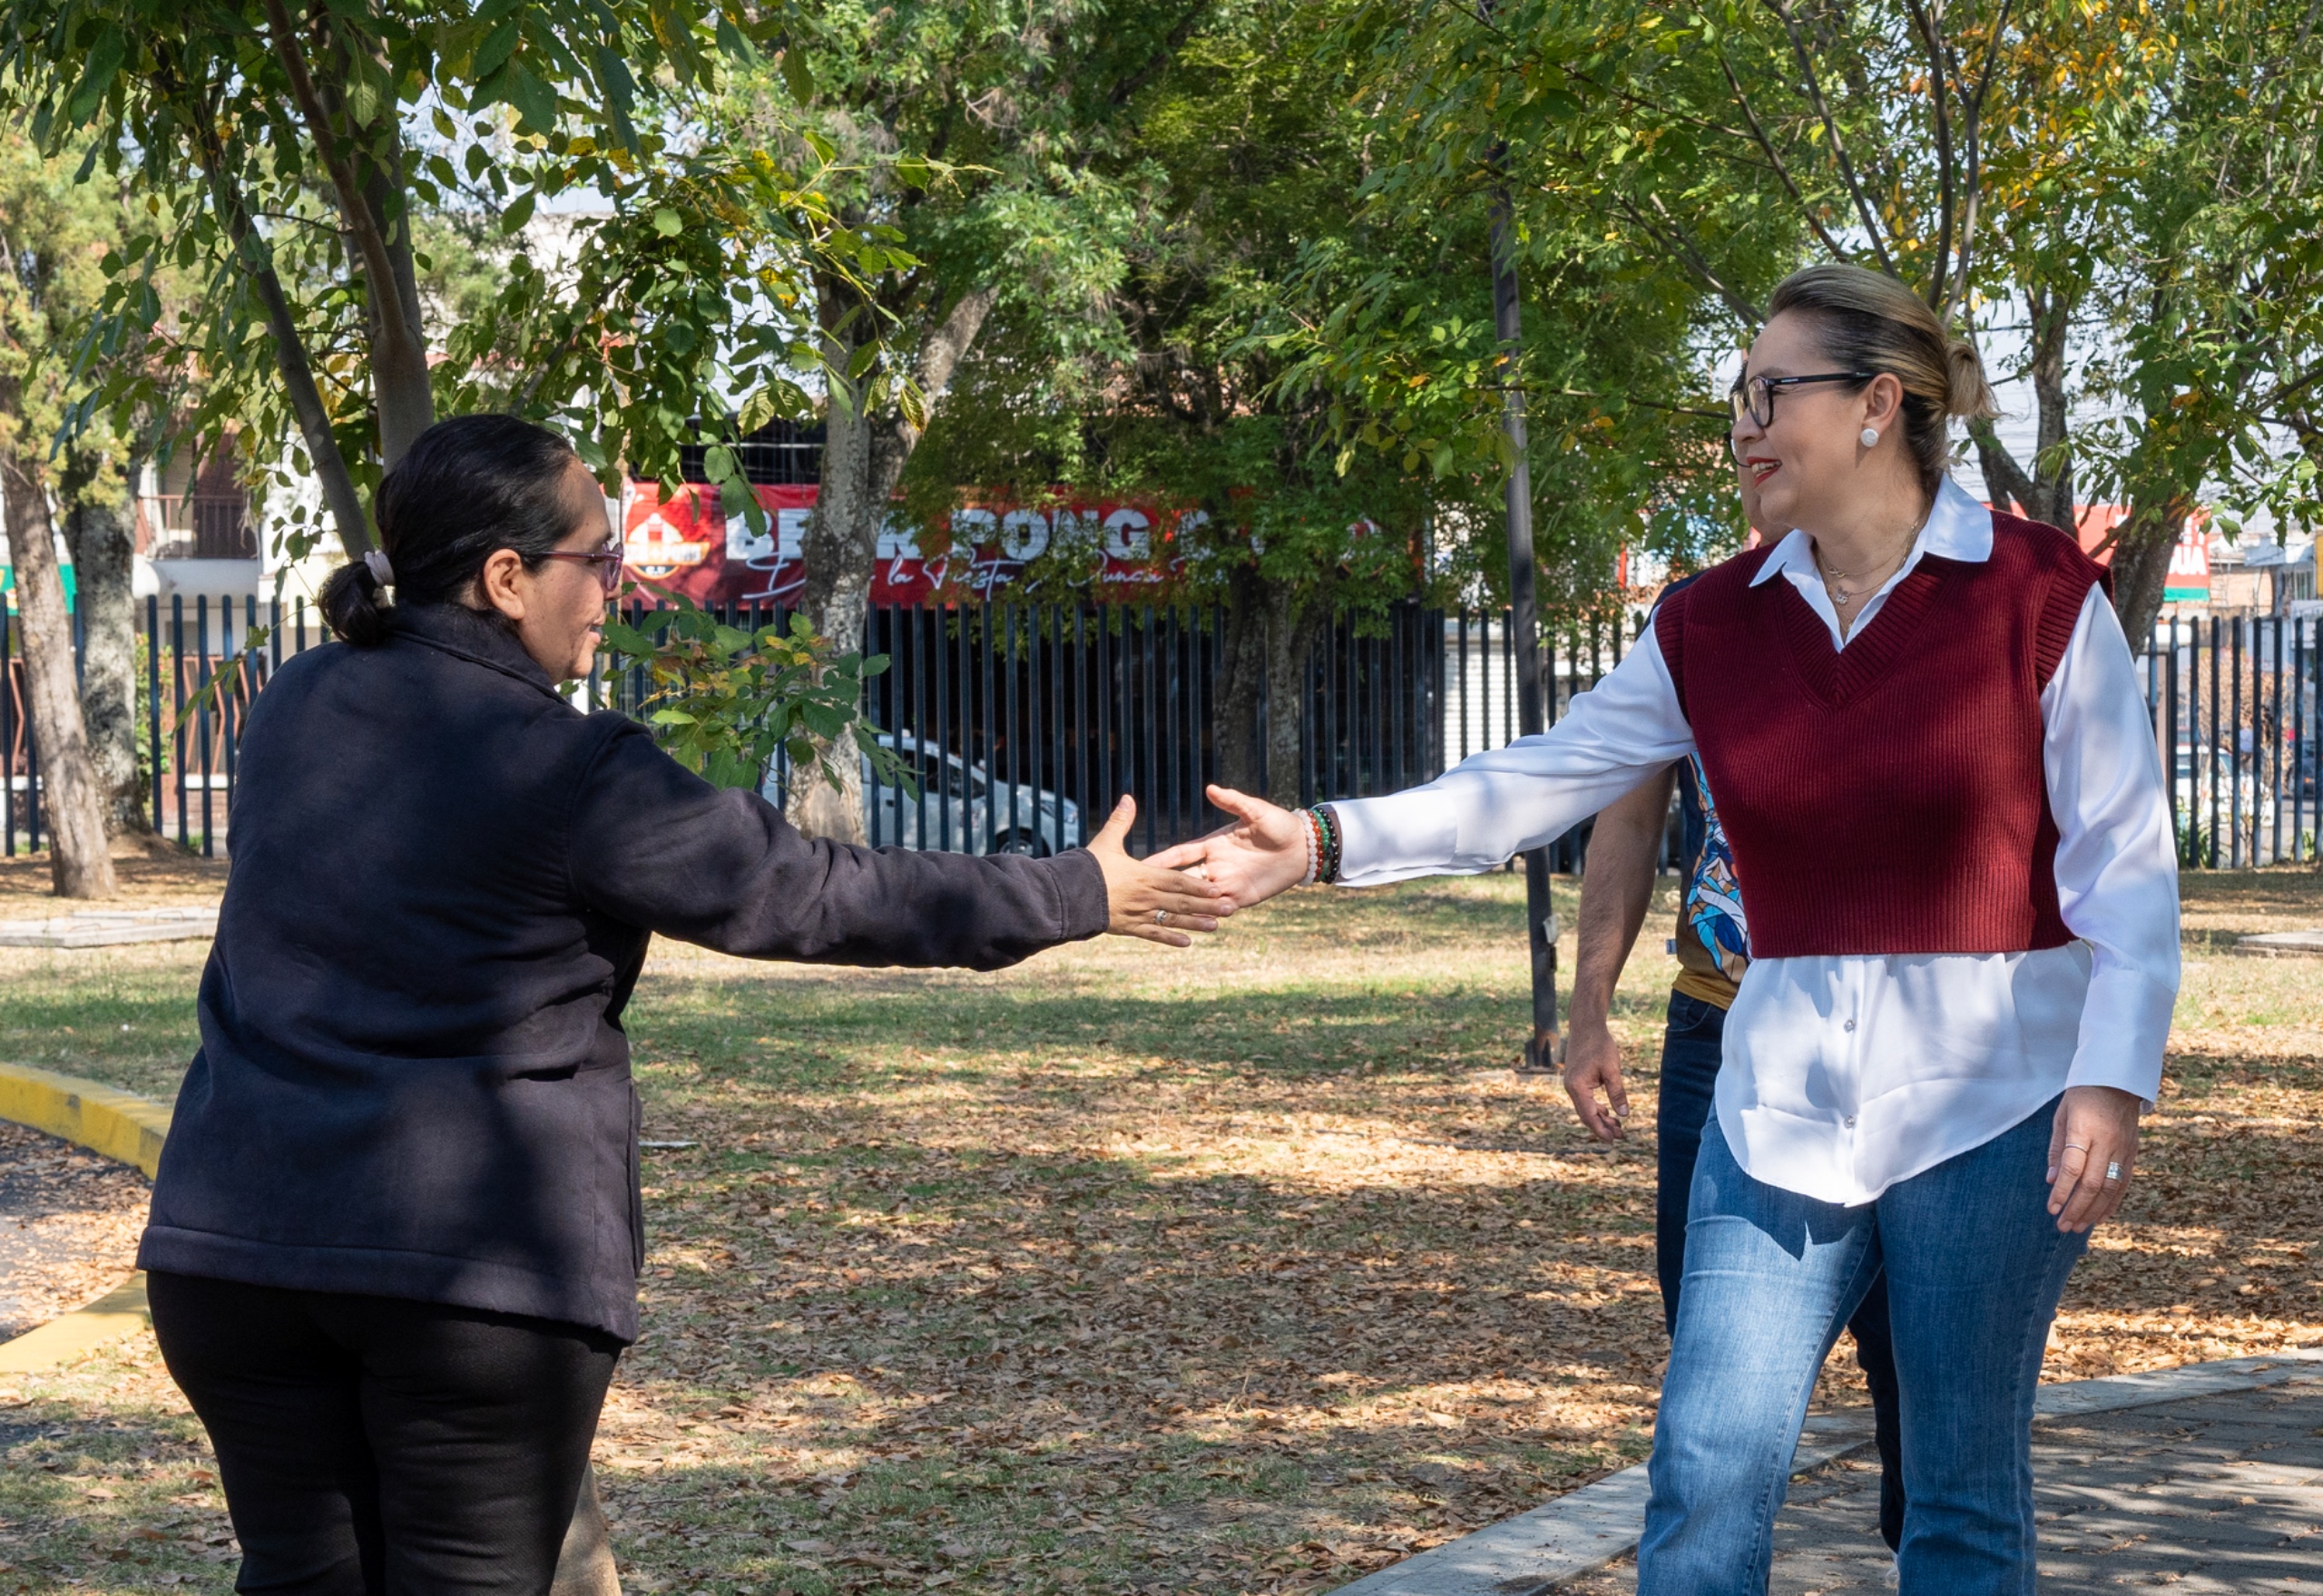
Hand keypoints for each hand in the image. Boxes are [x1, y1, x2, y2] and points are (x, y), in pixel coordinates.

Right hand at [1088, 796, 1232, 946]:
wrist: (1067, 894)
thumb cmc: (1087, 866)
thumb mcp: (1106, 841)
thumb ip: (1120, 821)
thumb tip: (1128, 798)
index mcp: (1144, 875)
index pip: (1179, 880)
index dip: (1199, 884)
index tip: (1219, 888)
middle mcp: (1145, 896)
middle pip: (1181, 901)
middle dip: (1207, 905)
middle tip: (1230, 909)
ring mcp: (1137, 914)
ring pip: (1172, 919)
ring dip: (1195, 923)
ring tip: (1215, 926)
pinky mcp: (1128, 928)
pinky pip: (1153, 934)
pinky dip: (1170, 938)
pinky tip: (1187, 942)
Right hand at [1146, 785, 1309, 908]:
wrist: (1303, 846)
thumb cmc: (1278, 825)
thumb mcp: (1255, 811)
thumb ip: (1233, 801)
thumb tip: (1211, 788)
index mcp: (1213, 844)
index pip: (1181, 854)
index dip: (1162, 859)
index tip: (1141, 864)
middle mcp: (1216, 866)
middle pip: (1184, 879)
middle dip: (1165, 887)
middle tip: (1141, 896)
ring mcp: (1228, 883)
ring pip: (1199, 897)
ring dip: (1184, 904)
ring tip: (1162, 914)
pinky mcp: (1242, 897)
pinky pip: (1220, 908)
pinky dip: (1208, 914)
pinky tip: (1194, 922)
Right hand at [1561, 1019, 1629, 1142]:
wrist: (1586, 1026)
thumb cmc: (1599, 1045)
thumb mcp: (1612, 1069)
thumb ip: (1617, 1092)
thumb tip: (1624, 1115)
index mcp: (1578, 1087)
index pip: (1589, 1115)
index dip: (1601, 1130)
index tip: (1613, 1140)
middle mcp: (1571, 1088)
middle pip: (1586, 1115)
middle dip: (1602, 1127)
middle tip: (1620, 1137)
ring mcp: (1572, 1084)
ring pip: (1586, 1108)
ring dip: (1600, 1118)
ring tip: (1617, 1127)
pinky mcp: (1576, 1080)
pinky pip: (1586, 1100)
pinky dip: (1597, 1108)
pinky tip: (1608, 1112)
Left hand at [2046, 1085, 2142, 1232]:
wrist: (2118, 1080)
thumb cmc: (2082, 1096)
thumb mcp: (2062, 1116)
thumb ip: (2057, 1149)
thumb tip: (2052, 1181)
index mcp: (2084, 1130)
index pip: (2073, 1168)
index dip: (2062, 1192)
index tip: (2051, 1208)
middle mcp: (2107, 1141)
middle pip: (2092, 1183)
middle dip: (2076, 1208)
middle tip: (2062, 1226)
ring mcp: (2123, 1148)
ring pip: (2110, 1188)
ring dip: (2093, 1211)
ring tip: (2078, 1226)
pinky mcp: (2133, 1153)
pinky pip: (2123, 1183)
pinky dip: (2112, 1202)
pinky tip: (2100, 1216)